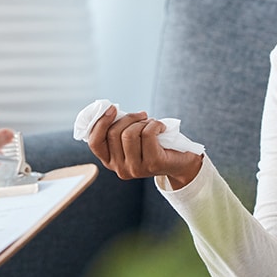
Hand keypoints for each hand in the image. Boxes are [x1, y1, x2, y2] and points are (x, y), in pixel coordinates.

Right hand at [86, 106, 202, 188]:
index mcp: (110, 162)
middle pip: (113, 133)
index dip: (101, 122)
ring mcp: (136, 169)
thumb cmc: (153, 144)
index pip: (95, 142)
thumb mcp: (131, 138)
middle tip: (141, 116)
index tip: (113, 108)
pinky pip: (147, 134)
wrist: (181, 162)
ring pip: (129, 133)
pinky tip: (162, 128)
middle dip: (129, 118)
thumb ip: (118, 129)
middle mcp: (120, 169)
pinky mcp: (152, 164)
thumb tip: (108, 109)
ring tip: (151, 123)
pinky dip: (155, 124)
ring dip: (142, 122)